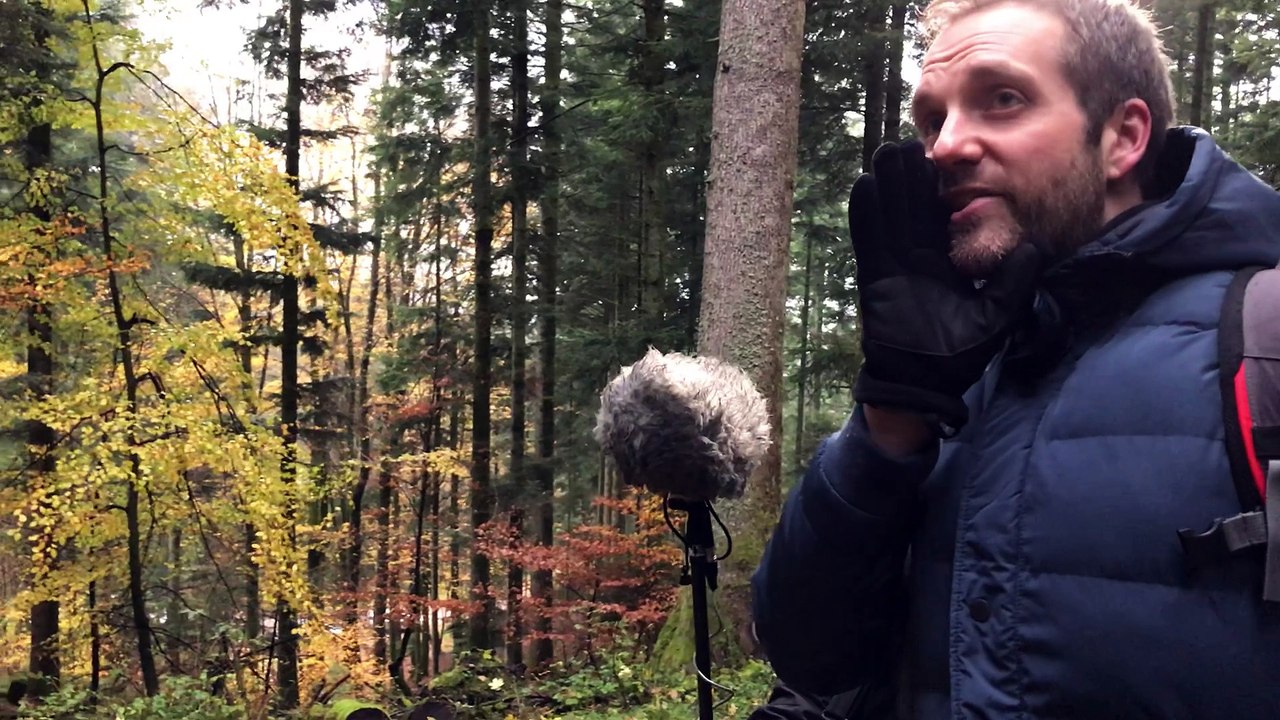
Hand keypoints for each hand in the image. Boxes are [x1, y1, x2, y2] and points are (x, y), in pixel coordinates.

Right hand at [849, 140, 1041, 431]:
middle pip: (912, 208)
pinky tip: (864, 185)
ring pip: (889, 216)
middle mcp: (918, 259)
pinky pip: (867, 240)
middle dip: (909, 177)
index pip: (943, 218)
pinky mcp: (874, 278)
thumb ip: (1015, 281)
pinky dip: (864, 214)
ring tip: (886, 152)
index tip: (943, 159)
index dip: (941, 189)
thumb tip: (1035, 247)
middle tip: (908, 143)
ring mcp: (893, 266)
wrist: (922, 383)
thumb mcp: (999, 315)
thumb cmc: (960, 355)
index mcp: (947, 263)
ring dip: (886, 185)